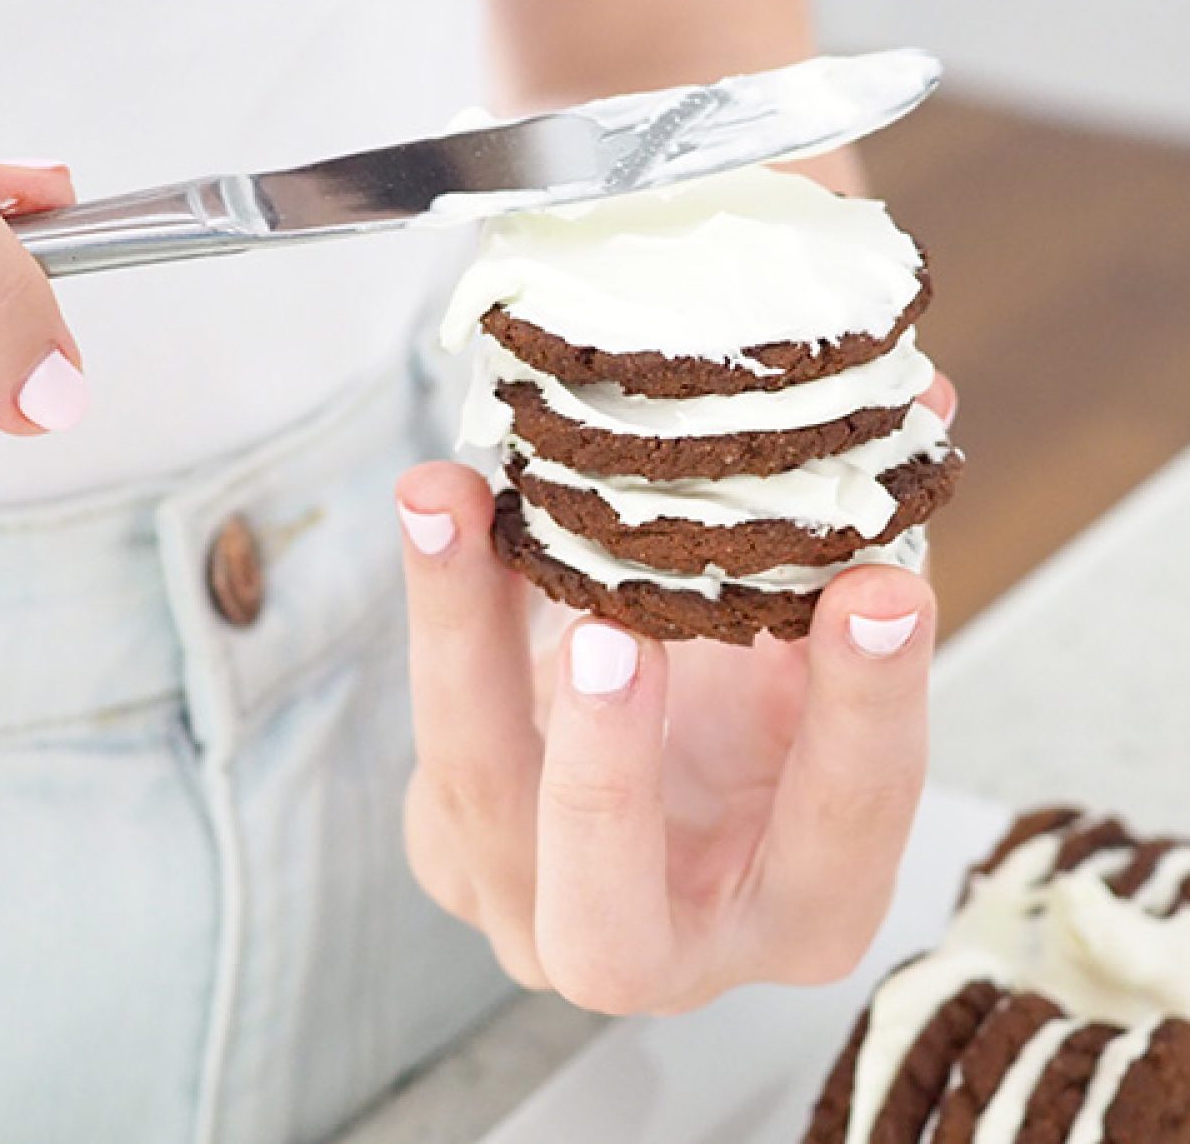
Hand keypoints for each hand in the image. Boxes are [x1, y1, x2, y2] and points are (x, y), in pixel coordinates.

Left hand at [397, 376, 955, 1015]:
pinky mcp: (447, 852)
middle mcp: (656, 946)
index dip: (868, 714)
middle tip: (617, 634)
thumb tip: (915, 400)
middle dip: (608, 774)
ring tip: (454, 502)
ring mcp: (529, 912)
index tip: (881, 590)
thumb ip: (850, 558)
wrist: (641, 783)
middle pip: (610, 922)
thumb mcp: (815, 662)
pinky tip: (443, 508)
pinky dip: (440, 615)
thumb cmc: (753, 732)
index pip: (845, 829)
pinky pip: (431, 738)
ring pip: (475, 800)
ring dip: (467, 640)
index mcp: (797, 908)